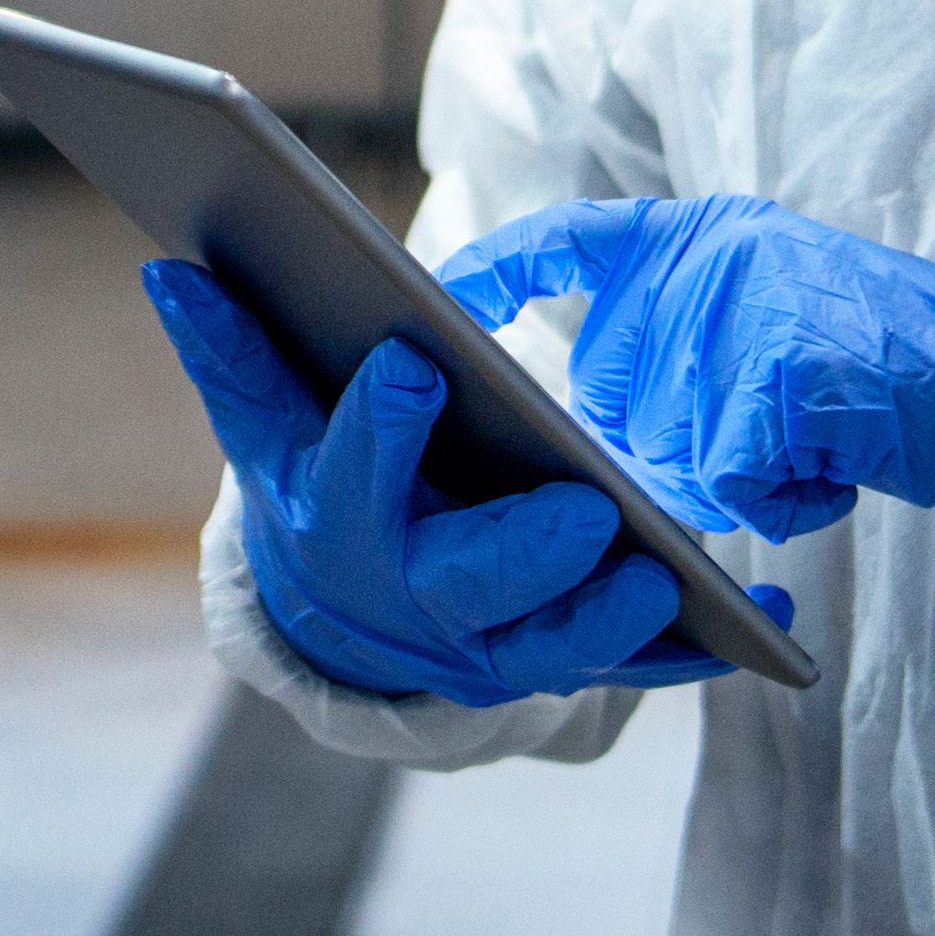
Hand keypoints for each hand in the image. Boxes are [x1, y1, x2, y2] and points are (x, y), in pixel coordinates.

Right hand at [152, 262, 763, 702]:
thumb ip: (235, 356)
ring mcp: (490, 643)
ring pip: (553, 645)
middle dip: (522, 550)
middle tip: (585, 508)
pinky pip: (640, 667)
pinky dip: (701, 652)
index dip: (379, 427)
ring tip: (669, 572)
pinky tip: (762, 624)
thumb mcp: (271, 432)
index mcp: (339, 524)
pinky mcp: (560, 663)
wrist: (347, 621)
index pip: (351, 477)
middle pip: (464, 584)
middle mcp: (413, 597)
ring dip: (611, 619)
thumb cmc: (319, 490)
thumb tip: (172, 268)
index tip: (415, 362)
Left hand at [442, 196, 934, 542]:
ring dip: (742, 486)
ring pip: (672, 458)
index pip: (568, 239)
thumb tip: (588, 448)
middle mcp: (707, 264)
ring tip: (818, 444)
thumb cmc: (878, 368)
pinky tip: (835, 470)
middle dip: (675, 456)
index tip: (436, 296)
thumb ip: (679, 352)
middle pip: (613, 403)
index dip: (496, 266)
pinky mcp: (774, 378)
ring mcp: (739, 315)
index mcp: (698, 240)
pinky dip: (784, 503)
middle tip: (769, 439)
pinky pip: (731, 486)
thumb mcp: (768, 320)